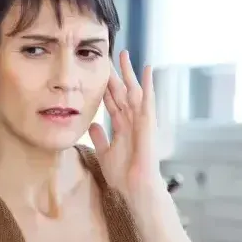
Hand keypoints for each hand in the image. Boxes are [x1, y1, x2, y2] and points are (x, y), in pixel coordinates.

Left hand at [88, 50, 161, 201]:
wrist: (135, 187)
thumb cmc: (123, 175)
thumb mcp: (105, 152)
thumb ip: (100, 137)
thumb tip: (92, 123)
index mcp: (121, 126)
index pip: (111, 101)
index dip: (104, 86)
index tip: (97, 72)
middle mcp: (131, 120)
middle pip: (121, 91)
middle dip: (115, 74)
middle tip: (108, 56)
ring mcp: (140, 120)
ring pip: (133, 90)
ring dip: (129, 73)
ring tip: (124, 55)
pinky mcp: (148, 122)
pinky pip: (147, 99)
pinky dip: (148, 84)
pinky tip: (147, 69)